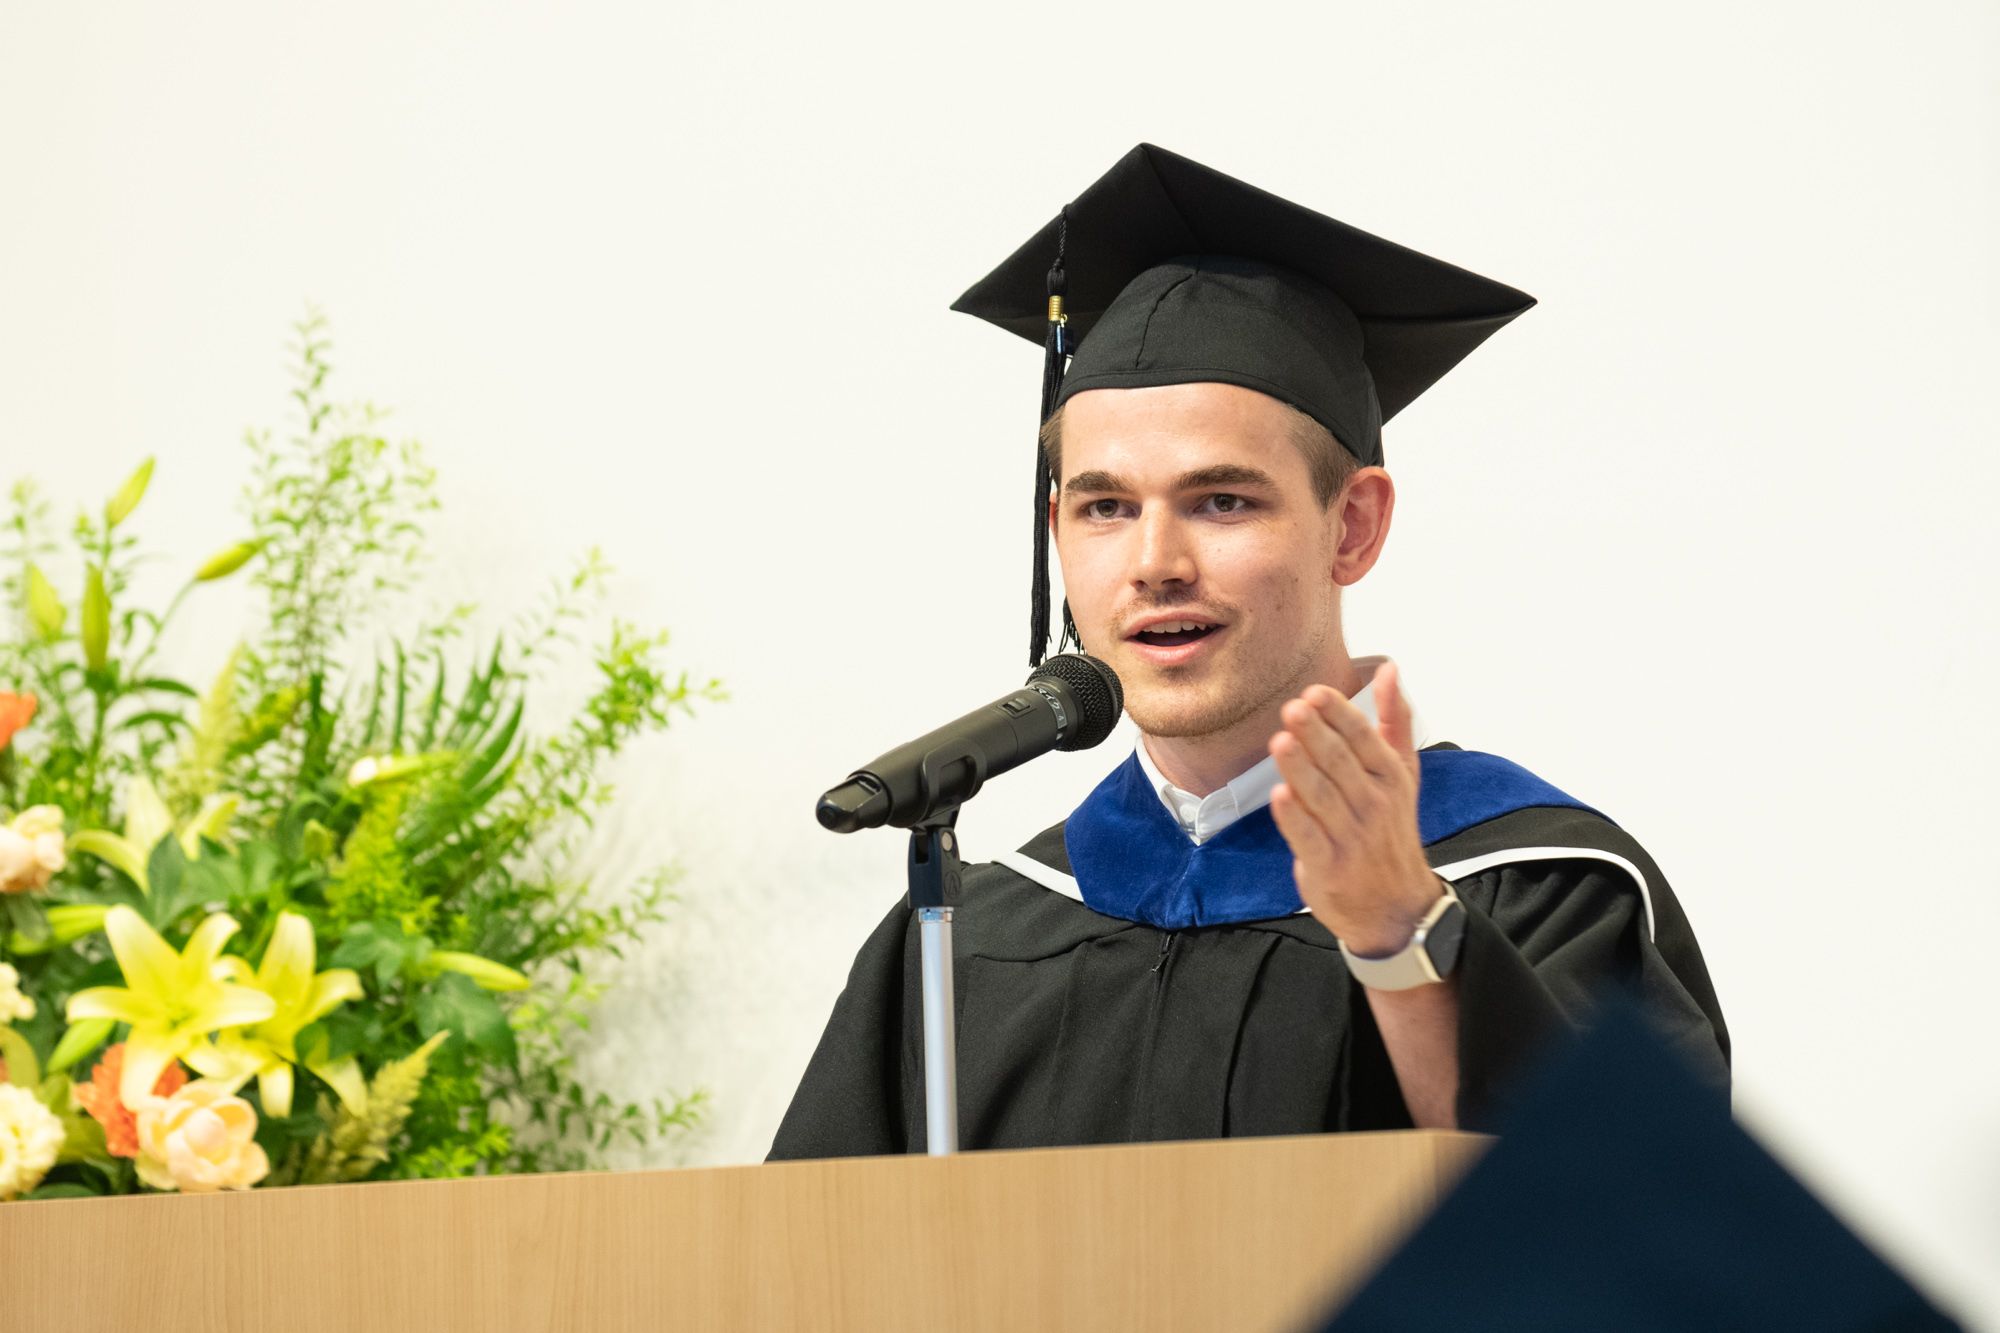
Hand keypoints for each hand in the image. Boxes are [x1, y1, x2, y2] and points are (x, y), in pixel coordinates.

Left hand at [1268, 661, 1441, 955]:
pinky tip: (1280, 796)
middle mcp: (1374, 804)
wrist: (1396, 907)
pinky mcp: (1329, 866)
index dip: (1339, 714)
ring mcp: (1352, 836)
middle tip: (1293, 708)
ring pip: (1322, 796)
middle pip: (1341, 763)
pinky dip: (1295, 817)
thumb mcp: (1402, 773)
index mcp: (1391, 777)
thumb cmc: (1391, 830)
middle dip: (1316, 735)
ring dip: (1301, 769)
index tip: (1315, 692)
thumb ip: (1394, 720)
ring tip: (1281, 742)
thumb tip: (1390, 670)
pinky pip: (1309, 837)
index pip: (1364, 738)